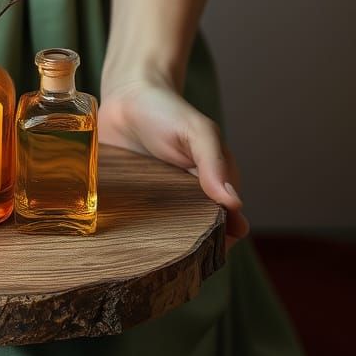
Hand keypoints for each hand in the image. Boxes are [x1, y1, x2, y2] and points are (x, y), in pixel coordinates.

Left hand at [98, 79, 249, 251]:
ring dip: (159, 248)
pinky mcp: (135, 199)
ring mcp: (162, 201)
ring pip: (167, 237)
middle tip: (168, 262)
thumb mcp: (196, 131)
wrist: (126, 94)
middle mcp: (191, 198)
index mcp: (215, 185)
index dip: (219, 245)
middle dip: (188, 253)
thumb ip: (213, 163)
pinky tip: (122, 245)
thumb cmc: (166, 109)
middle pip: (197, 238)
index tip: (202, 257)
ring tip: (143, 259)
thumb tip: (234, 203)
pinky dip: (134, 235)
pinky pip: (138, 225)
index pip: (227, 228)